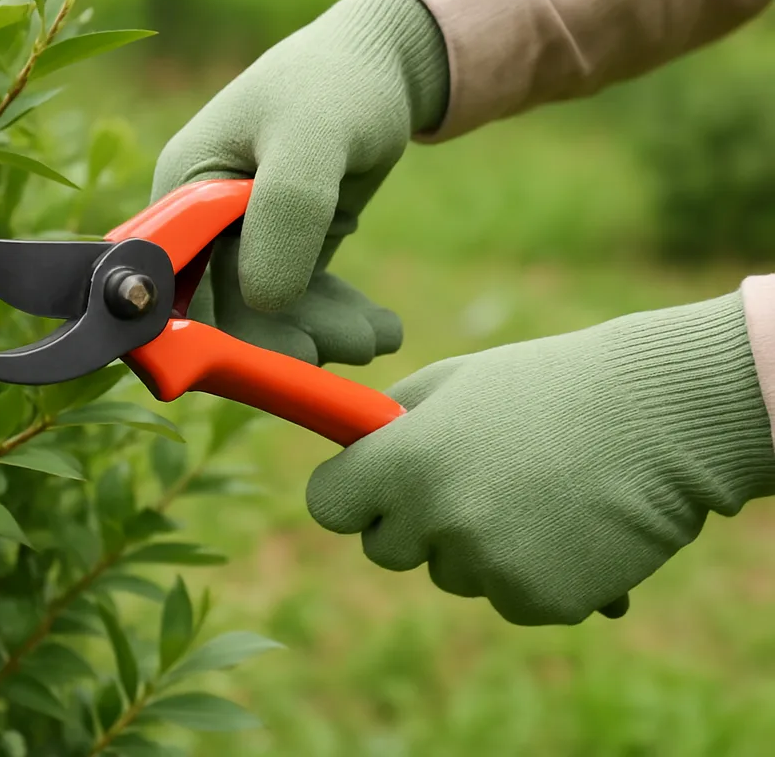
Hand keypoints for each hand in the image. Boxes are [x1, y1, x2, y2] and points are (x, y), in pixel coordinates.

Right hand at [152, 0, 448, 364]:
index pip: (179, 285)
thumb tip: (260, 303)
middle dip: (286, 339)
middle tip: (353, 349)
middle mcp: (203, 222)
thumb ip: (287, 212)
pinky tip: (382, 326)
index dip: (218, 335)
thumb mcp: (313, 137)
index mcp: (185, 191)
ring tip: (380, 335)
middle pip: (226, 309)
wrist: (383, 64)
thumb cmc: (338, 85)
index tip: (283, 359)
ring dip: (322, 334)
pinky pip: (301, 300)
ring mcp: (244, 238)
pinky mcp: (284, 247)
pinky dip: (338, 318)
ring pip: (270, 313)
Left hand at [307, 292, 774, 624]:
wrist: (655, 416)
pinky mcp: (537, 602)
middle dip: (411, 522)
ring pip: (450, 573)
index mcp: (407, 461)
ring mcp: (487, 567)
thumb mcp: (456, 381)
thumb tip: (354, 447)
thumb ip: (394, 420)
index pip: (329, 504)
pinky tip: (565, 523)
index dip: (349, 495)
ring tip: (532, 490)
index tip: (369, 488)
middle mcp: (437, 520)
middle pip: (385, 548)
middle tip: (466, 480)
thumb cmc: (548, 386)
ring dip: (475, 544)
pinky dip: (528, 570)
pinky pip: (506, 595)